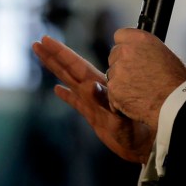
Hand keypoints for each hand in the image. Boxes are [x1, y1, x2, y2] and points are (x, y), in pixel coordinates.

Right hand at [32, 35, 153, 163]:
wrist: (147, 145)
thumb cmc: (137, 131)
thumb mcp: (118, 118)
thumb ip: (103, 102)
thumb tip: (90, 86)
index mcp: (100, 87)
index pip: (76, 65)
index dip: (61, 53)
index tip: (46, 40)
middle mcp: (95, 92)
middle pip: (70, 69)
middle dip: (54, 56)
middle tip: (37, 43)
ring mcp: (94, 103)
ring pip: (70, 82)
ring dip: (56, 70)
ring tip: (42, 57)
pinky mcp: (95, 117)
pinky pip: (77, 103)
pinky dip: (67, 96)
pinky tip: (58, 90)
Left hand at [106, 28, 185, 128]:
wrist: (175, 101)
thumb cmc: (175, 80)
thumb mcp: (164, 53)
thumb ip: (146, 49)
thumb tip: (139, 53)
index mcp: (140, 39)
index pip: (120, 35)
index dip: (125, 46)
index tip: (129, 53)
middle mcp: (126, 51)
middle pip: (114, 55)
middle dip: (121, 64)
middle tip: (135, 75)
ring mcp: (118, 70)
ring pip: (112, 74)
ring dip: (120, 81)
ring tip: (138, 90)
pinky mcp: (114, 89)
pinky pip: (112, 92)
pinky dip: (119, 98)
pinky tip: (134, 100)